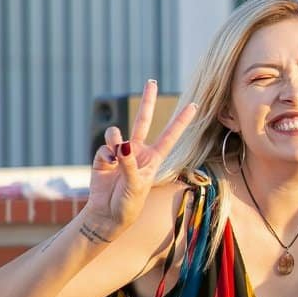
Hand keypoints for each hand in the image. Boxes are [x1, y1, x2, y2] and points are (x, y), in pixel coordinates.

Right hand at [82, 80, 197, 234]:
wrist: (107, 216)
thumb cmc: (128, 204)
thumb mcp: (135, 185)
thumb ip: (129, 163)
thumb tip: (121, 143)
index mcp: (154, 158)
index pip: (171, 135)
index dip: (182, 120)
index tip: (195, 105)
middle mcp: (138, 152)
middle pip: (144, 120)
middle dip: (147, 101)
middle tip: (151, 81)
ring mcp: (119, 153)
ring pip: (117, 132)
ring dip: (114, 137)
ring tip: (116, 149)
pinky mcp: (103, 158)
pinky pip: (103, 148)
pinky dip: (105, 155)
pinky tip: (106, 165)